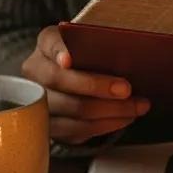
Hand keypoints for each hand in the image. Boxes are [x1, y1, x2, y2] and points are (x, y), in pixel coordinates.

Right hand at [21, 26, 150, 144]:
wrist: (73, 82)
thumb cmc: (89, 60)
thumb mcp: (93, 46)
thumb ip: (103, 48)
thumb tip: (133, 57)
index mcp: (47, 44)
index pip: (49, 43)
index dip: (58, 51)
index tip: (68, 60)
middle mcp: (35, 71)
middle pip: (60, 81)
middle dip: (96, 86)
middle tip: (126, 89)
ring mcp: (37, 101)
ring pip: (72, 109)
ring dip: (110, 110)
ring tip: (136, 107)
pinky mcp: (49, 125)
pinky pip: (77, 129)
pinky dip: (106, 125)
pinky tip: (124, 118)